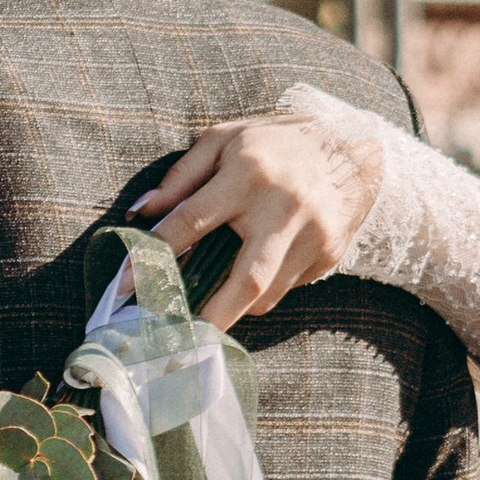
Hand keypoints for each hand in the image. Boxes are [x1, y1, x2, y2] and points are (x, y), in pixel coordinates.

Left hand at [128, 108, 378, 330]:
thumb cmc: (276, 143)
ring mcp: (313, 237)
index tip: (125, 286)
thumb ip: (181, 177)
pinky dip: (263, 289)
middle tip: (178, 340)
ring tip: (211, 301)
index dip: (155, 256)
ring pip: (266, 294)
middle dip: (210, 317)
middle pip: (246, 281)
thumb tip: (140, 211)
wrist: (354, 147)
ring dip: (233, 305)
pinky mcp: (329, 255)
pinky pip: (286, 287)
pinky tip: (257, 268)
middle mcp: (283, 209)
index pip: (191, 222)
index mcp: (249, 174)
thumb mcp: (225, 140)